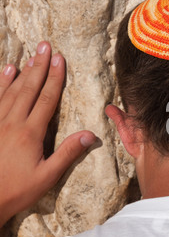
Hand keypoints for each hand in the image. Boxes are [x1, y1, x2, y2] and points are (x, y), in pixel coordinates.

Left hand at [0, 42, 95, 227]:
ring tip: (31, 54)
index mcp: (30, 133)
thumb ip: (68, 154)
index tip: (60, 59)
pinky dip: (0, 84)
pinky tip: (6, 71)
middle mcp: (12, 123)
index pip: (46, 100)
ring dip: (22, 71)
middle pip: (28, 89)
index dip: (54, 78)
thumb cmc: (16, 190)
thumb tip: (91, 135)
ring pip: (11, 91)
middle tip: (45, 46)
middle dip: (39, 66)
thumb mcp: (47, 176)